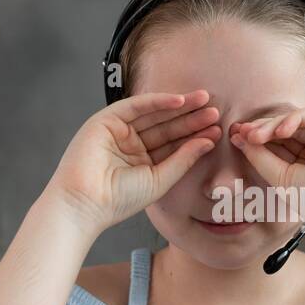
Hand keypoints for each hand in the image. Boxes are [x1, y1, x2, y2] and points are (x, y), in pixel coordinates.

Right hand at [48, 90, 220, 233]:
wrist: (85, 203)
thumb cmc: (119, 200)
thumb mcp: (160, 179)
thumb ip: (183, 159)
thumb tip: (208, 141)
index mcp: (141, 161)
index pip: (173, 144)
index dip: (195, 136)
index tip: (218, 130)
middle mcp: (130, 143)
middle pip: (166, 126)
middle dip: (191, 118)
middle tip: (216, 111)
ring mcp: (118, 131)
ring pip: (154, 114)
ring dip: (179, 107)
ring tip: (205, 101)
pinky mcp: (105, 120)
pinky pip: (135, 106)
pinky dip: (157, 101)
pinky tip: (179, 100)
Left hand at [228, 108, 304, 243]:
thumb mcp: (279, 177)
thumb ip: (260, 157)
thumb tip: (240, 138)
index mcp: (300, 161)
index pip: (274, 142)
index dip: (255, 137)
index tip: (236, 136)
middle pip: (282, 129)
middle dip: (260, 129)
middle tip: (243, 132)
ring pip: (295, 120)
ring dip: (273, 125)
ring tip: (257, 135)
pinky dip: (294, 119)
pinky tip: (280, 130)